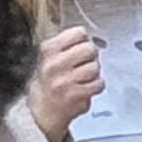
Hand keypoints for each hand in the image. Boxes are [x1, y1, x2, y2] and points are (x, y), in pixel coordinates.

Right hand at [25, 23, 98, 140]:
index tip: (79, 48)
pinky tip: (86, 88)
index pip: (79, 33)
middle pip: (90, 49)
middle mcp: (54, 64)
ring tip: (83, 78)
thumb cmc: (51, 79)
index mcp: (48, 49)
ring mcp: (64, 80)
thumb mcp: (51, 56)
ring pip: (95, 67)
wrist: (42, 108)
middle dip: (92, 56)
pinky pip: (99, 83)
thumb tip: (94, 38)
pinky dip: (96, 86)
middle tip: (84, 64)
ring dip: (94, 73)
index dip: (84, 41)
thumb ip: (70, 44)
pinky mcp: (75, 95)